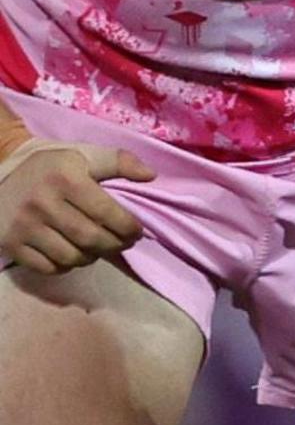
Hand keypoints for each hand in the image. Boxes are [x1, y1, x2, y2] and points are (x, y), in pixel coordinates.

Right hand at [0, 138, 149, 276]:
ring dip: (92, 258)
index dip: (129, 228)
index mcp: (65, 179)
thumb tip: (151, 175)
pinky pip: (48, 268)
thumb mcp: (83, 156)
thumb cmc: (51, 167)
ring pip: (71, 257)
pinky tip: (71, 254)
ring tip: (97, 248)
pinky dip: (66, 266)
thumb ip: (119, 161)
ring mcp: (23, 226)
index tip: (136, 231)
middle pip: (91, 239)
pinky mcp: (10, 243)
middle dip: (115, 246)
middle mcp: (42, 203)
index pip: (107, 213)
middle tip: (122, 243)